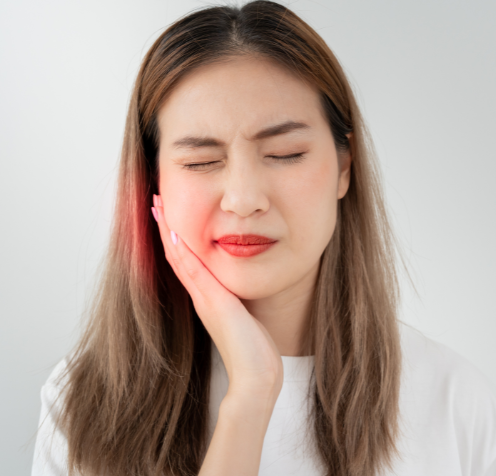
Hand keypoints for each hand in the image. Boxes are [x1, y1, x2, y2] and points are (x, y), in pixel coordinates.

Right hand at [152, 195, 282, 403]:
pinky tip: (176, 234)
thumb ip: (237, 301)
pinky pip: (193, 273)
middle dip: (167, 227)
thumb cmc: (255, 350)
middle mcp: (202, 295)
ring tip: (157, 208)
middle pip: (177, 254)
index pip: (187, 260)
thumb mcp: (245, 316)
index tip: (170, 214)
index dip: (176, 237)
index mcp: (209, 296)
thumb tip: (239, 291)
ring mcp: (205, 299)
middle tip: (155, 203)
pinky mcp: (214, 304)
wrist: (256, 376)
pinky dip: (183, 253)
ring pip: (180, 258)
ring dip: (169, 232)